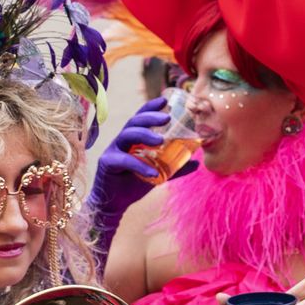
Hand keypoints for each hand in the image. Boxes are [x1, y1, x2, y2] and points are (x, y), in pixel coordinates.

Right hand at [89, 98, 171, 222]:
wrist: (115, 204)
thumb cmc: (134, 184)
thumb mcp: (158, 173)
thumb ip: (175, 167)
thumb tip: (197, 162)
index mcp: (133, 139)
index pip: (141, 118)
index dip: (151, 107)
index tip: (165, 100)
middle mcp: (122, 141)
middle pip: (134, 122)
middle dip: (150, 117)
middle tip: (167, 117)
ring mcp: (113, 150)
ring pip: (127, 135)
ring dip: (144, 135)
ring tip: (161, 140)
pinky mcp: (107, 163)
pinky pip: (124, 160)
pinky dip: (139, 165)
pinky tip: (153, 173)